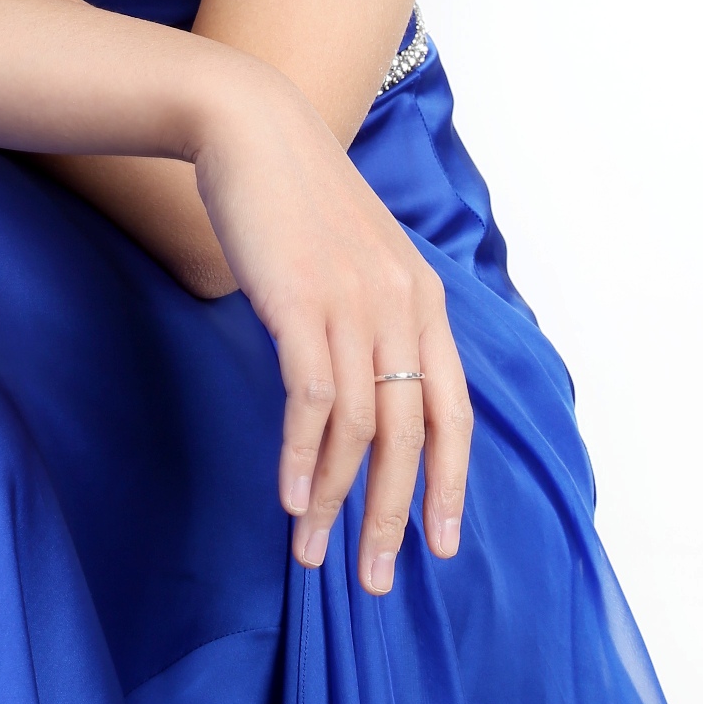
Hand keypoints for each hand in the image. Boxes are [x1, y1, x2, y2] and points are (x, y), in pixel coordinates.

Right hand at [193, 67, 470, 593]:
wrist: (249, 125)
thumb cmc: (293, 194)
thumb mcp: (354, 254)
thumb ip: (372, 313)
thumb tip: (363, 388)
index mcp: (422, 297)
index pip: (454, 411)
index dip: (450, 484)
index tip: (439, 546)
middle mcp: (400, 304)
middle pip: (410, 436)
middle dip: (391, 516)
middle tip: (371, 578)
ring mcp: (353, 302)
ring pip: (359, 429)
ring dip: (333, 499)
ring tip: (310, 551)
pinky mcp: (301, 302)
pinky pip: (312, 400)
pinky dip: (302, 456)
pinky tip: (288, 496)